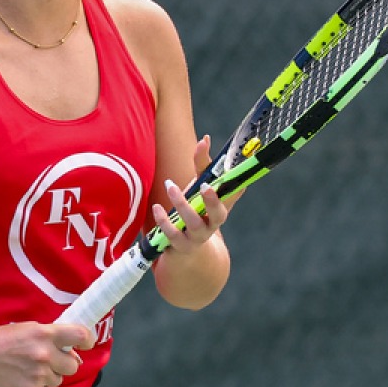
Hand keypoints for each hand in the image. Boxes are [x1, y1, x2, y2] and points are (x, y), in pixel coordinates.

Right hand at [0, 322, 96, 386]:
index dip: (87, 340)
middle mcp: (45, 354)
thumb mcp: (29, 328)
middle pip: (73, 366)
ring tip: (31, 368)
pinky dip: (37, 386)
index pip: (80, 335)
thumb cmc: (3, 338)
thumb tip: (72, 351)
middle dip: (64, 364)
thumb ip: (51, 337)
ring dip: (49, 375)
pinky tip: (23, 377)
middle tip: (51, 360)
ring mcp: (38, 374)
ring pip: (58, 380)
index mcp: (45, 334)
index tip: (86, 344)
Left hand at [149, 135, 231, 254]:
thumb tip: (204, 139)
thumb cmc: (195, 211)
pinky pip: (173, 235)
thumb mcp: (199, 188)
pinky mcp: (180, 246)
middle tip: (203, 186)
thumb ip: (202, 165)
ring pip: (194, 224)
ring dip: (182, 205)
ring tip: (170, 185)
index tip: (219, 179)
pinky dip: (164, 222)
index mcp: (221, 210)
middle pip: (218, 215)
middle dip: (212, 202)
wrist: (187, 247)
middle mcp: (212, 225)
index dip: (229, 189)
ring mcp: (197, 237)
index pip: (230, 199)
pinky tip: (157, 208)